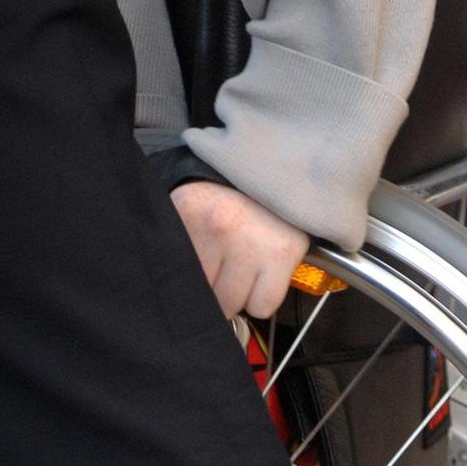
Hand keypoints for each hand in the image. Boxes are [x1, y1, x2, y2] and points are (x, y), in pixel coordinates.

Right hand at [169, 181, 311, 320]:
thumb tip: (259, 309)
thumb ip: (281, 271)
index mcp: (282, 248)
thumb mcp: (289, 234)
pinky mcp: (185, 219)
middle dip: (228, 293)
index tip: (257, 282)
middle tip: (232, 267)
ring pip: (202, 289)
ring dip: (205, 278)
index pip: (262, 306)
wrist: (236, 156)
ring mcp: (212, 231)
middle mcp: (247, 242)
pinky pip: (177, 264)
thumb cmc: (264, 201)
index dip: (257, 297)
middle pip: (228, 304)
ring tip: (214, 252)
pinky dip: (184, 258)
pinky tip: (197, 240)